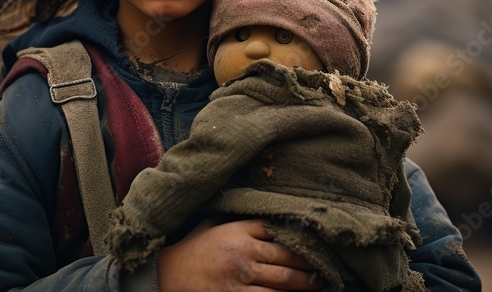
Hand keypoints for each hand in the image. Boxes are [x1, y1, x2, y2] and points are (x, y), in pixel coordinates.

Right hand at [157, 217, 322, 291]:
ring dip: (304, 285)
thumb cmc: (191, 250)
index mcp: (237, 230)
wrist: (165, 275)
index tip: (315, 243)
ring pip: (283, 281)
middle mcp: (242, 252)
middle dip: (309, 265)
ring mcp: (239, 277)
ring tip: (318, 284)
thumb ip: (234, 218)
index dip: (299, 238)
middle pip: (287, 257)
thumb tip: (260, 207)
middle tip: (326, 268)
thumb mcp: (211, 225)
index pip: (277, 231)